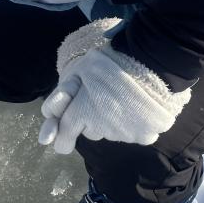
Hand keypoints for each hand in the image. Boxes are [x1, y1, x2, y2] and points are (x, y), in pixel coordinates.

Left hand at [38, 20, 190, 154]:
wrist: (153, 63)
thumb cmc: (112, 62)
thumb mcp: (80, 70)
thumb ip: (64, 93)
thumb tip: (50, 115)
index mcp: (81, 113)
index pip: (64, 137)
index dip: (62, 138)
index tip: (64, 140)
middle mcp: (100, 129)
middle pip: (90, 131)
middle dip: (92, 120)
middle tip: (102, 98)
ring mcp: (123, 134)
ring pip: (111, 132)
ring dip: (113, 121)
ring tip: (123, 98)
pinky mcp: (144, 136)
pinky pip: (134, 135)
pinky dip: (134, 125)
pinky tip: (139, 108)